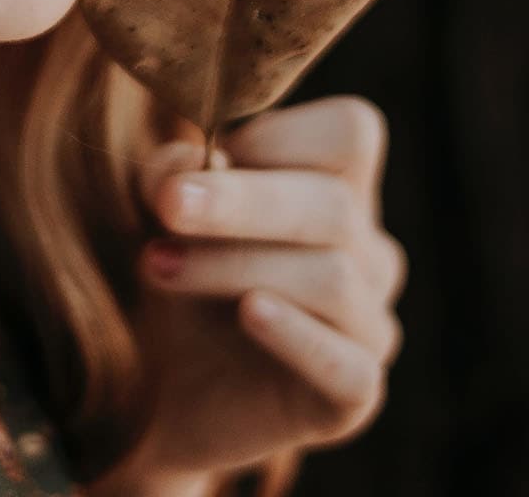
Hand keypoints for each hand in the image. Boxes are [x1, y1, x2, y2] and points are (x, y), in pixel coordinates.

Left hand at [99, 95, 405, 486]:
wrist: (160, 396)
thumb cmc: (176, 285)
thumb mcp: (159, 222)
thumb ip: (171, 179)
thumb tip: (191, 162)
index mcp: (337, 190)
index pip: (351, 132)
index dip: (275, 136)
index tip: (199, 161)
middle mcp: (367, 253)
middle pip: (336, 205)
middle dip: (243, 202)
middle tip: (169, 204)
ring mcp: (369, 324)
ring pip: (333, 277)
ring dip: (237, 265)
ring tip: (160, 266)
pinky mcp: (355, 394)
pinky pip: (348, 364)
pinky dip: (296, 334)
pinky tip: (249, 314)